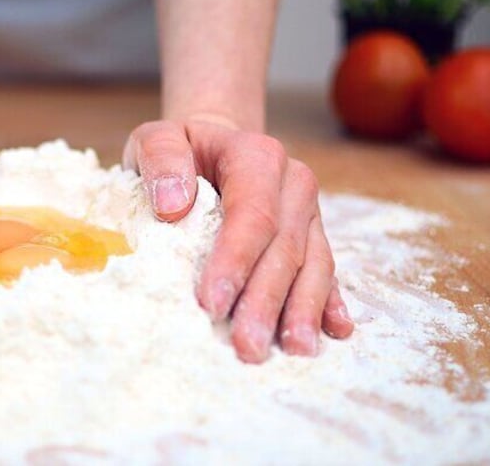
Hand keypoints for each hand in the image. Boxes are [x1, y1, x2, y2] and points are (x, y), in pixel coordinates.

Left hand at [124, 114, 353, 362]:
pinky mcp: (313, 235)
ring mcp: (308, 211)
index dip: (236, 260)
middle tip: (246, 346)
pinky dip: (328, 302)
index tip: (211, 303)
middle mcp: (292, 182)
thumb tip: (174, 204)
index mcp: (256, 156)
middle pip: (284, 247)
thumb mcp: (156, 138)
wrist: (213, 144)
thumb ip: (161, 158)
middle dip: (266, 300)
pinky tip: (333, 331)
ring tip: (292, 350)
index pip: (251, 213)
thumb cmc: (179, 149)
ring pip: (311, 264)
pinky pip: (326, 270)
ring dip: (301, 310)